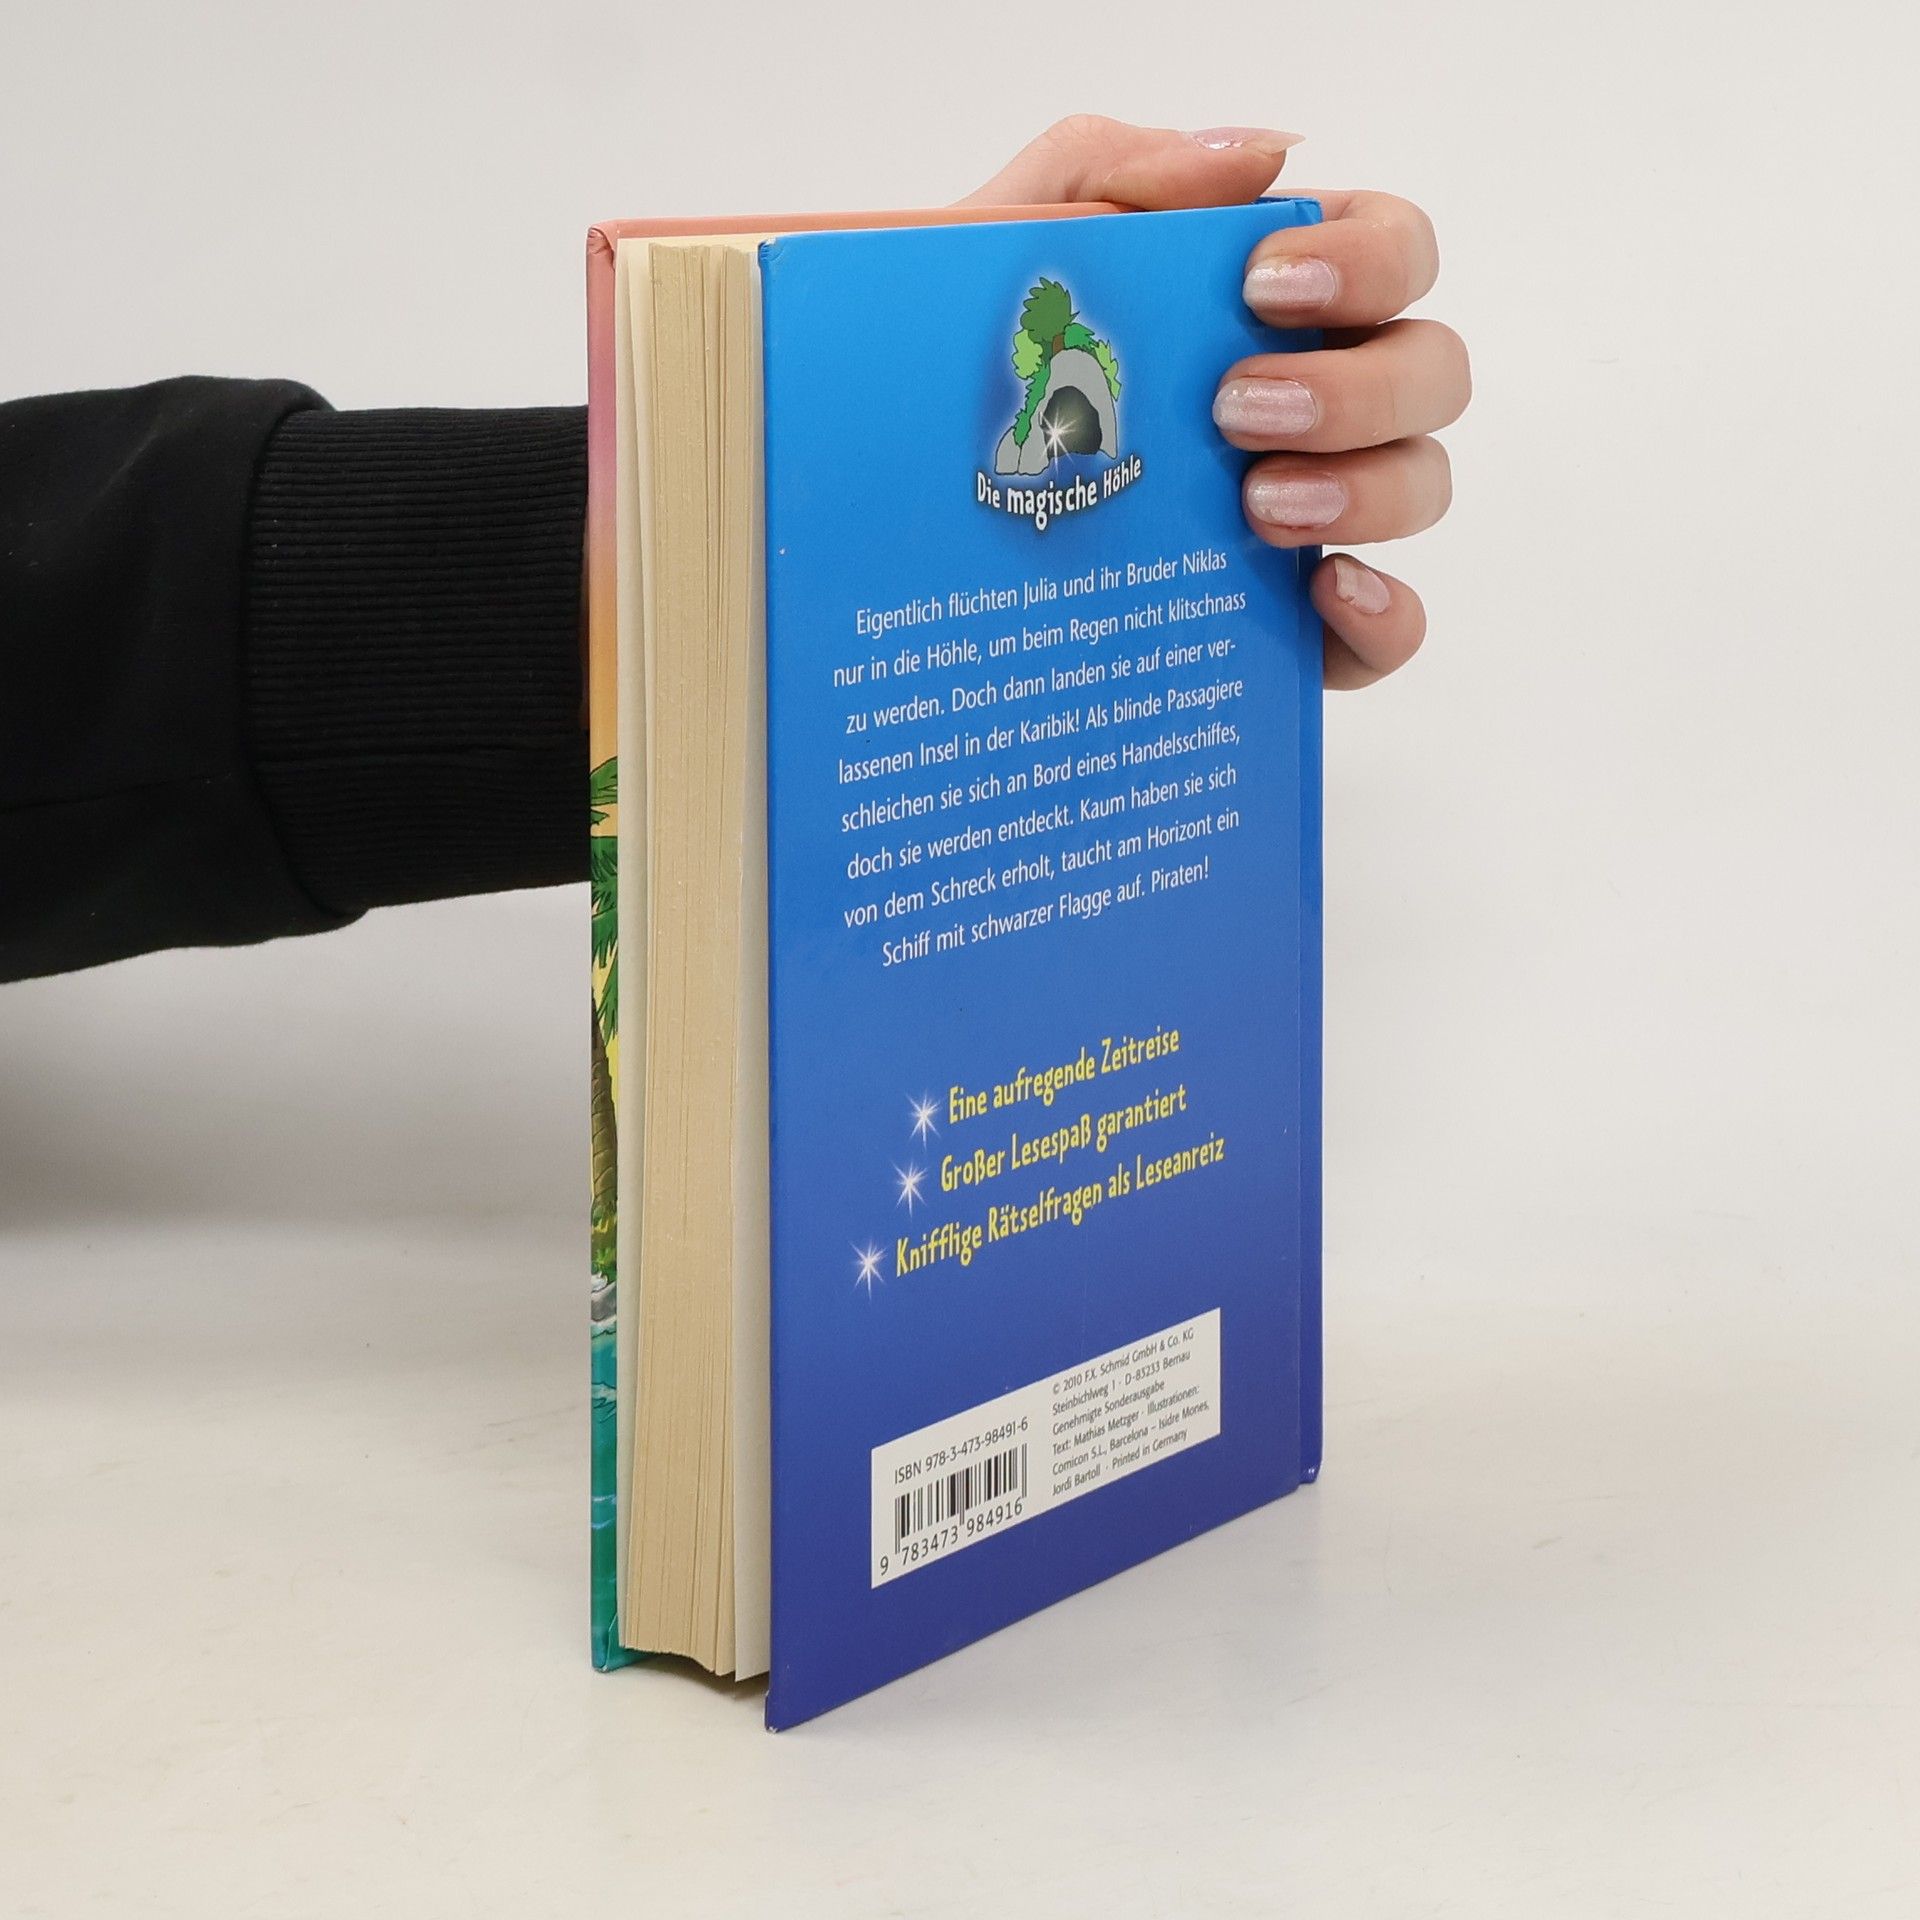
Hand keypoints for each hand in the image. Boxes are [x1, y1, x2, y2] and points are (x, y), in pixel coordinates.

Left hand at [962, 117, 1467, 688]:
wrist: (898, 522)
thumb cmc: (973, 378)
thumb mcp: (1005, 253)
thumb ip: (1108, 172)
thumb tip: (1259, 157)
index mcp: (1276, 302)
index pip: (1395, 251)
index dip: (1366, 260)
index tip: (1261, 288)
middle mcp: (1320, 400)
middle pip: (1431, 370)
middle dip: (1355, 387)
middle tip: (1236, 411)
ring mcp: (1319, 513)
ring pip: (1422, 485)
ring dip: (1366, 490)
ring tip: (1258, 508)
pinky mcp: (1296, 623)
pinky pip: (1392, 629)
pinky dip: (1383, 614)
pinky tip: (1323, 593)